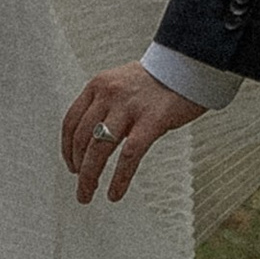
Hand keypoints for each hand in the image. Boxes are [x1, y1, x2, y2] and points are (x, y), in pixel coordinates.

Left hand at [61, 62, 204, 203]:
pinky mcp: (152, 121)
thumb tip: (93, 137)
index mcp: (98, 85)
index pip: (71, 121)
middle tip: (80, 186)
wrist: (192, 64)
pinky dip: (119, 178)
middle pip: (82, 138)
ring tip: (87, 194)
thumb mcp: (122, 83)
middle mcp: (109, 95)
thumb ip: (106, 104)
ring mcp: (129, 107)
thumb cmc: (159, 79)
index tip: (71, 165)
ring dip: (90, 176)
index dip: (67, 147)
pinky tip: (114, 193)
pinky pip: (129, 156)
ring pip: (99, 149)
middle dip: (78, 167)